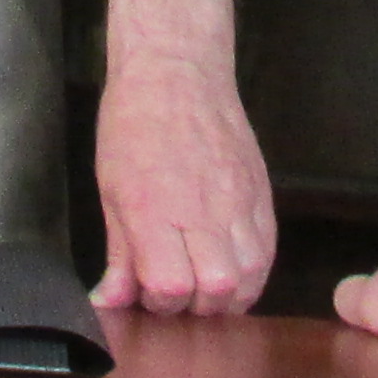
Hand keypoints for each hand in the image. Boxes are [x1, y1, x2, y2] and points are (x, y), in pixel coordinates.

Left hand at [92, 53, 273, 312]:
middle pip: (216, 290)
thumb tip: (111, 303)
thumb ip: (119, 254)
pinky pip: (266, 252)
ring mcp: (238, 202)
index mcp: (155, 208)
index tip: (147, 289)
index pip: (170, 288)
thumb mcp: (111, 190)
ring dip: (227, 296)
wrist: (177, 71)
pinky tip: (232, 268)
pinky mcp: (260, 194)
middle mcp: (202, 209)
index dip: (157, 302)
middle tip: (177, 291)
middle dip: (193, 306)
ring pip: (248, 278)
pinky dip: (252, 272)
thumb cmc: (134, 124)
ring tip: (205, 286)